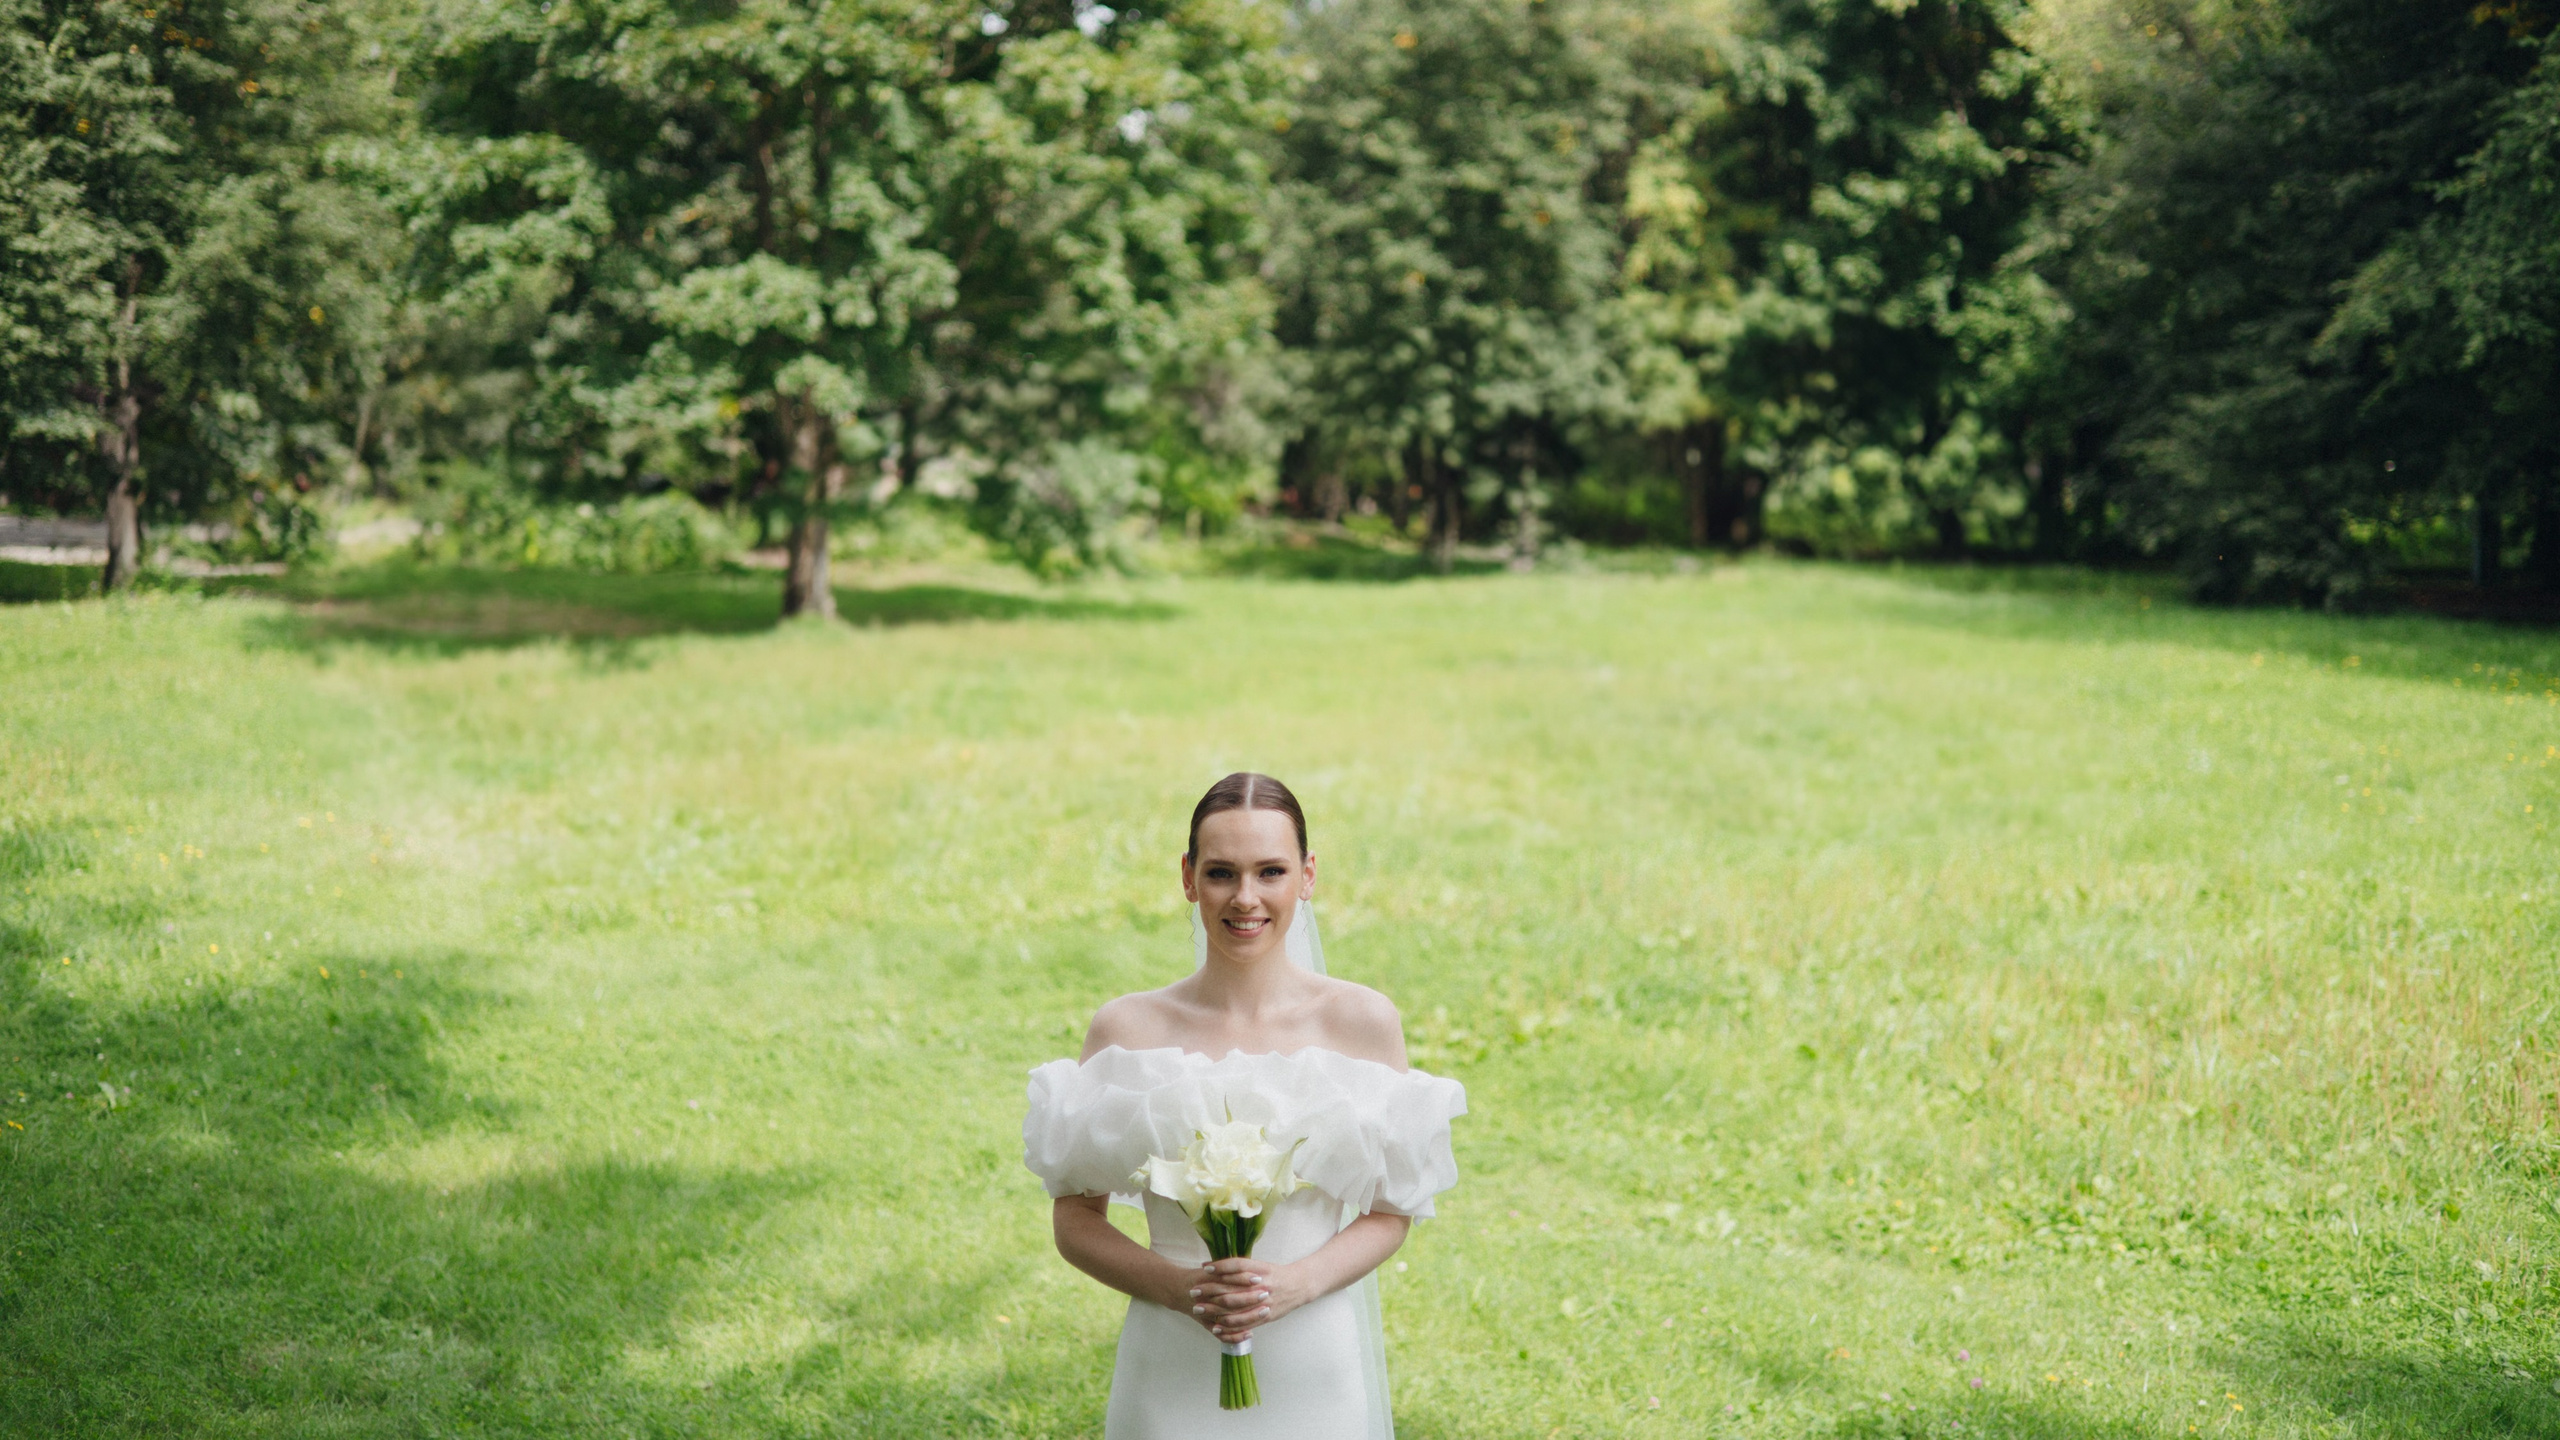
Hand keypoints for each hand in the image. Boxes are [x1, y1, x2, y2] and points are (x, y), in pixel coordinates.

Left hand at [1181, 1258, 1309, 1343]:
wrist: (1299, 1286)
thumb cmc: (1275, 1274)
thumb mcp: (1261, 1265)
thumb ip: (1242, 1267)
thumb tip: (1216, 1266)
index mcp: (1260, 1270)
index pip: (1237, 1266)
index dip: (1220, 1267)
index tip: (1204, 1268)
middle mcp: (1261, 1286)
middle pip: (1231, 1289)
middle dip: (1210, 1291)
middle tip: (1193, 1291)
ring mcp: (1263, 1303)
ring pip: (1235, 1309)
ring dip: (1214, 1311)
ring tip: (1198, 1309)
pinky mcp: (1265, 1317)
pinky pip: (1244, 1324)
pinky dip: (1228, 1326)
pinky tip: (1215, 1327)